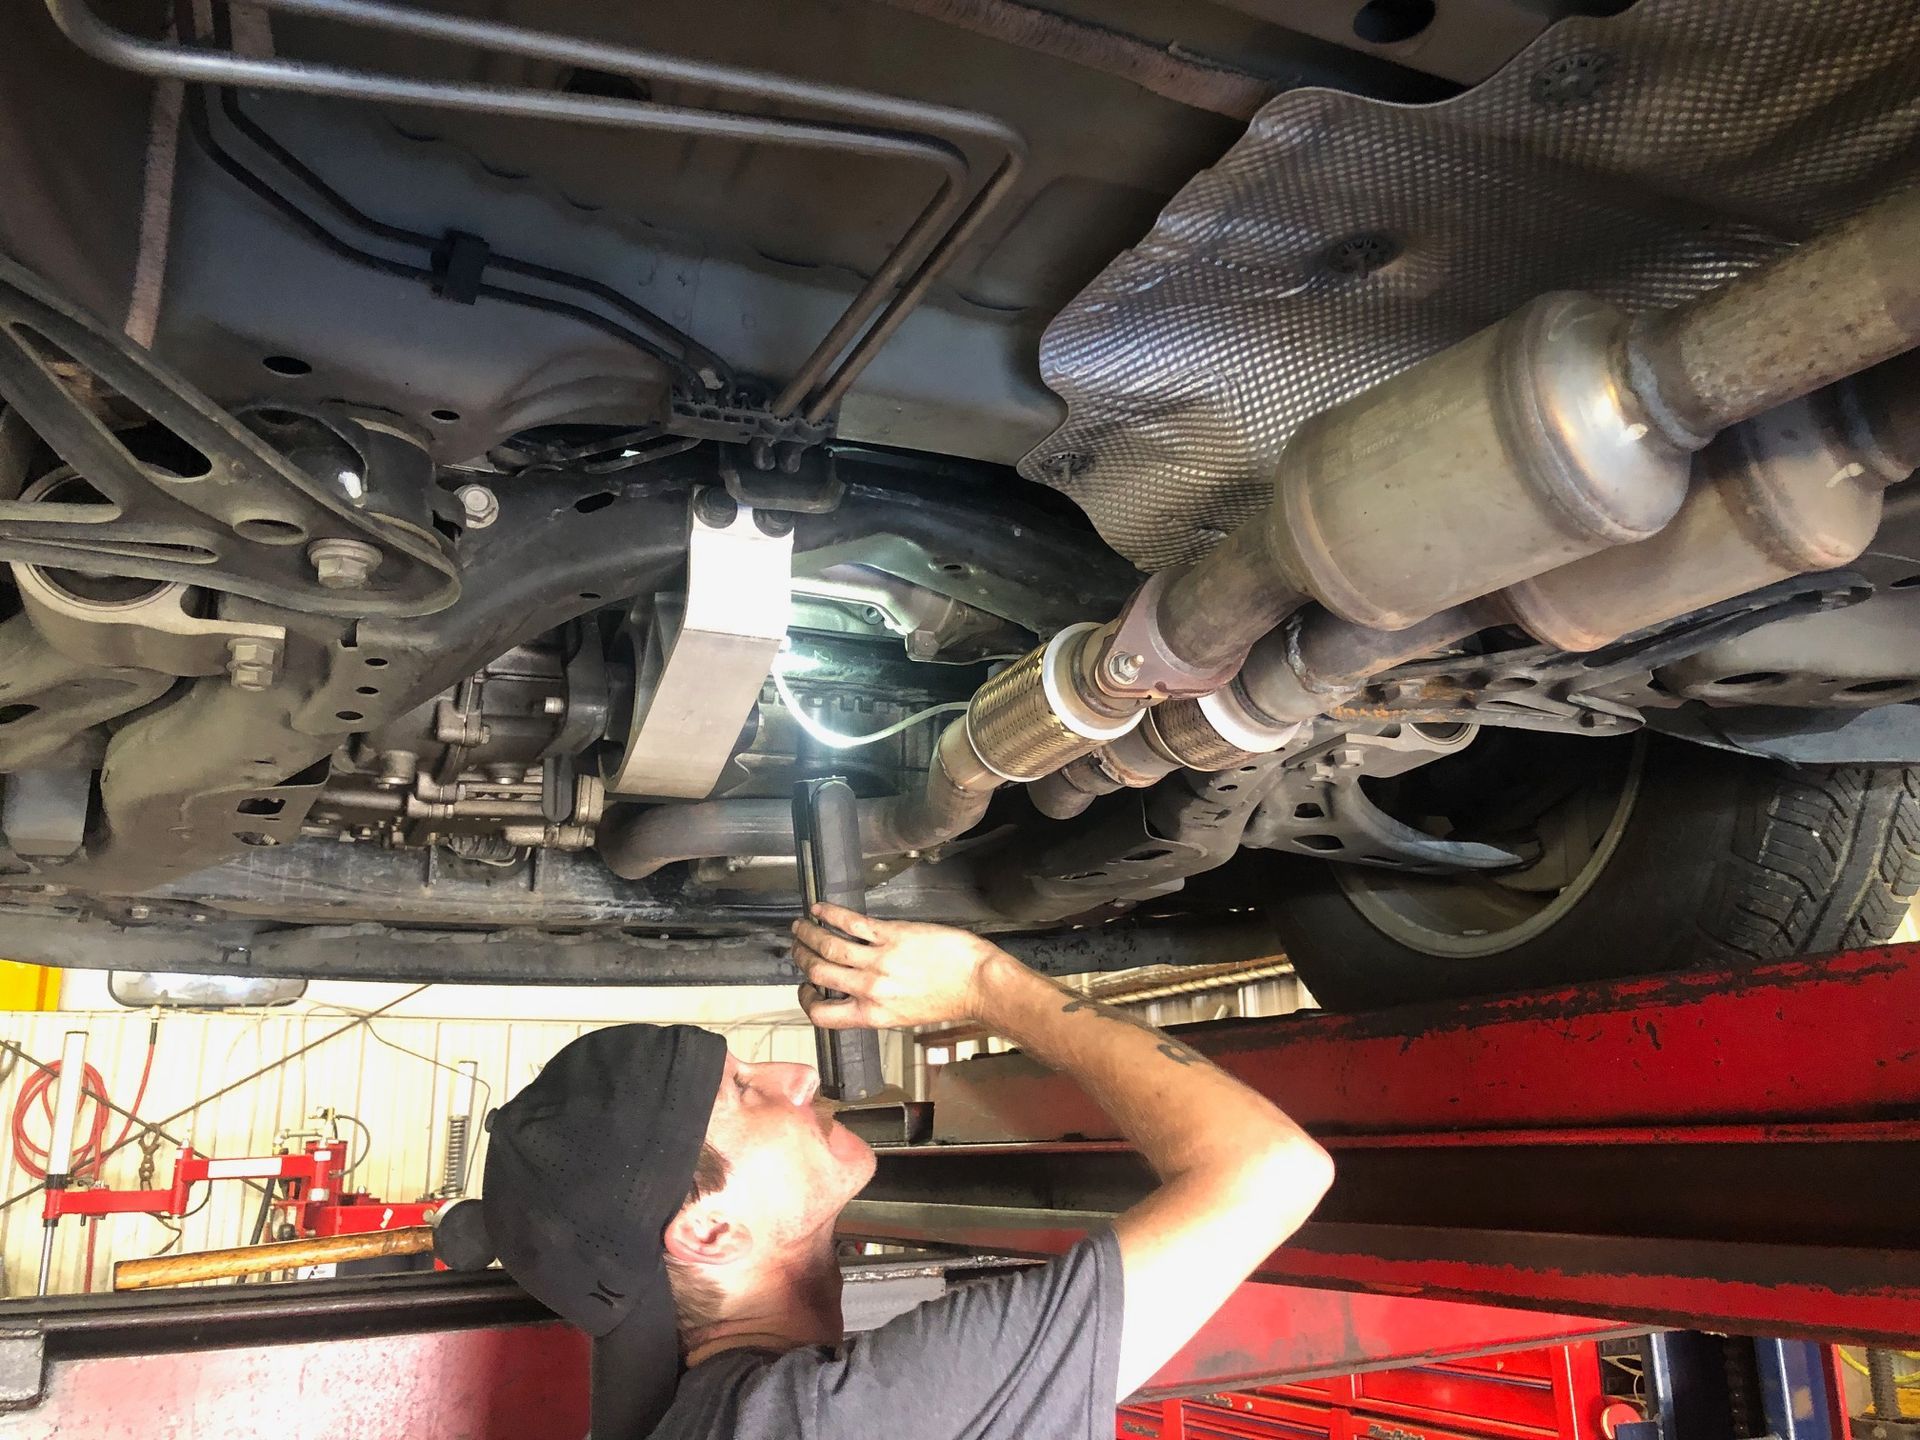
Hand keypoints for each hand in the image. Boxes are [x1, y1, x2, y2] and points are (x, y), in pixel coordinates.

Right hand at [791, 904, 1010, 1028]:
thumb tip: (852, 995)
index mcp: (873, 1014)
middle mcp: (870, 989)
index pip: (822, 1014)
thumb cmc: (948, 999)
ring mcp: (879, 960)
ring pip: (828, 945)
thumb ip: (874, 1007)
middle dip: (802, 958)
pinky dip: (830, 914)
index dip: (806, 1000)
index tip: (806, 988)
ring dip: (808, 933)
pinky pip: (851, 923)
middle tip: (797, 948)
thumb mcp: (904, 1016)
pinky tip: (821, 909)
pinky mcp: (891, 935)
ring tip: (801, 925)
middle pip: (819, 973)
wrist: (977, 983)